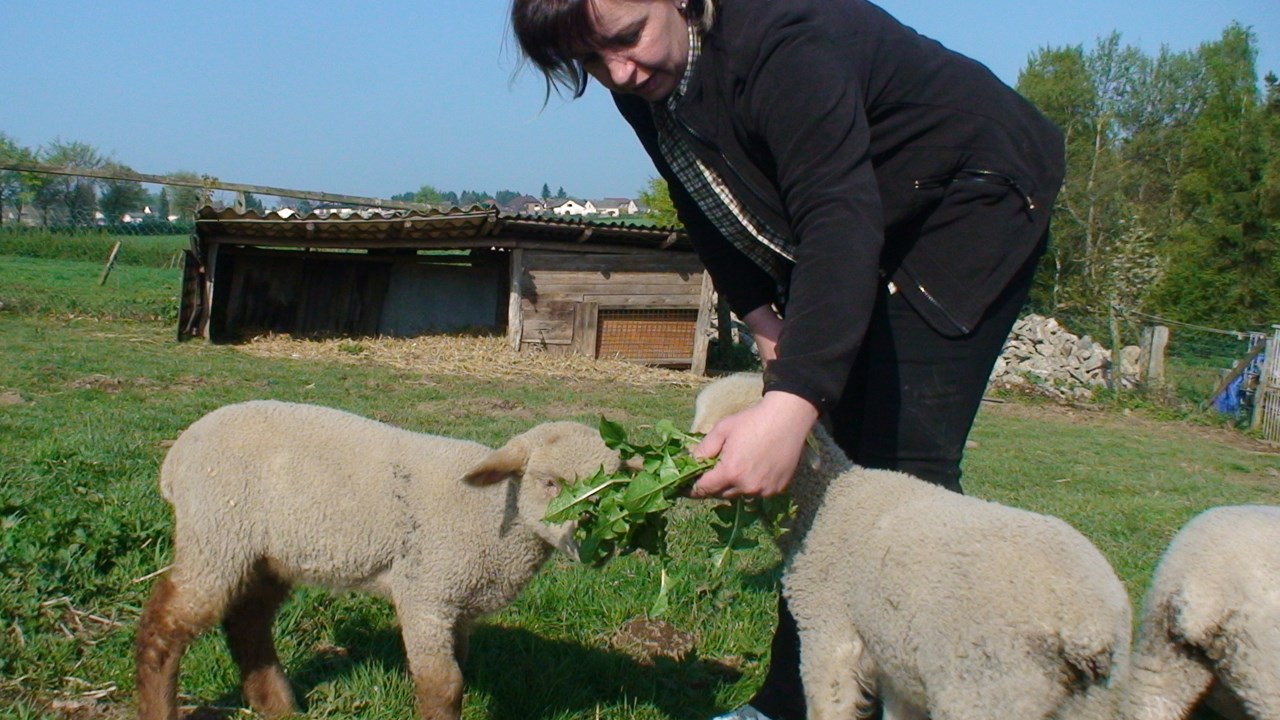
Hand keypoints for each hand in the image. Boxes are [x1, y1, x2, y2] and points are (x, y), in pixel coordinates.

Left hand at [690, 391, 817, 498]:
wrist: (787, 418)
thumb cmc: (752, 420)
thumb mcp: (722, 430)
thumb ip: (703, 449)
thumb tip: (690, 461)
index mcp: (730, 472)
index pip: (703, 490)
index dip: (692, 489)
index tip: (685, 487)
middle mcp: (747, 486)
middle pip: (721, 494)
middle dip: (713, 485)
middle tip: (712, 471)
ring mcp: (764, 490)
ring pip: (739, 494)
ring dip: (733, 485)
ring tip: (736, 467)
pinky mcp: (777, 489)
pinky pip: (757, 492)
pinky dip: (751, 485)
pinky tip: (754, 468)